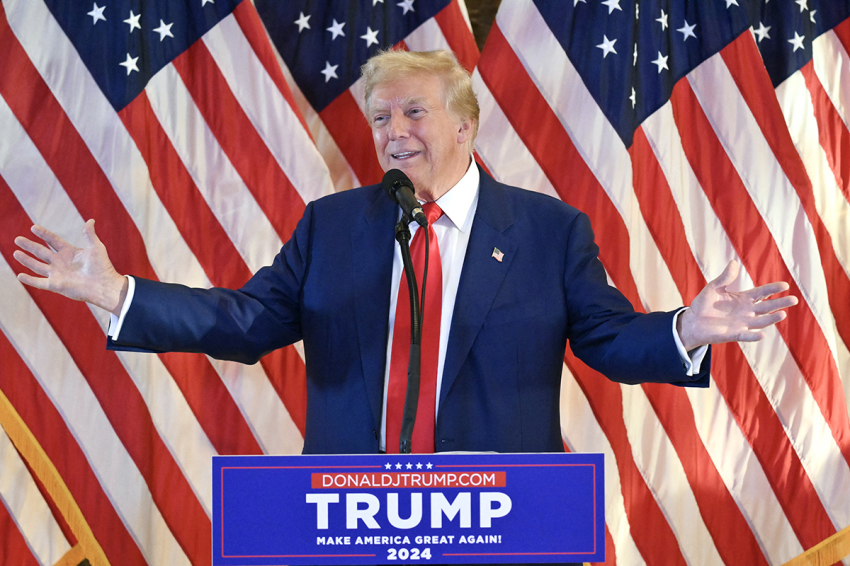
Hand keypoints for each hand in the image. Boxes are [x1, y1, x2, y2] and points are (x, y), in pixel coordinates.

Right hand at [13, 219, 127, 314]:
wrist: (104, 285)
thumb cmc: (102, 267)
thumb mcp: (96, 247)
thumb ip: (90, 234)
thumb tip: (90, 220)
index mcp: (69, 252)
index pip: (53, 241)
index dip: (43, 234)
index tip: (33, 227)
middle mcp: (61, 262)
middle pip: (41, 252)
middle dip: (29, 246)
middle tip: (17, 239)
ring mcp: (57, 274)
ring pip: (37, 266)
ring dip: (26, 260)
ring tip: (15, 253)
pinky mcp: (56, 285)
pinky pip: (39, 282)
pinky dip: (29, 280)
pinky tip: (20, 275)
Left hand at [677, 260, 798, 350]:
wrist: (692, 321)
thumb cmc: (703, 304)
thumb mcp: (713, 287)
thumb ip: (725, 277)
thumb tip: (734, 262)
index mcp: (743, 299)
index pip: (762, 293)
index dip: (772, 289)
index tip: (785, 285)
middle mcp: (746, 312)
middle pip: (766, 307)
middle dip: (780, 303)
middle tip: (794, 299)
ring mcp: (741, 324)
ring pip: (760, 321)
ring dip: (771, 319)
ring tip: (782, 314)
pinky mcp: (733, 335)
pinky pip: (746, 336)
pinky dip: (753, 336)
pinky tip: (762, 334)